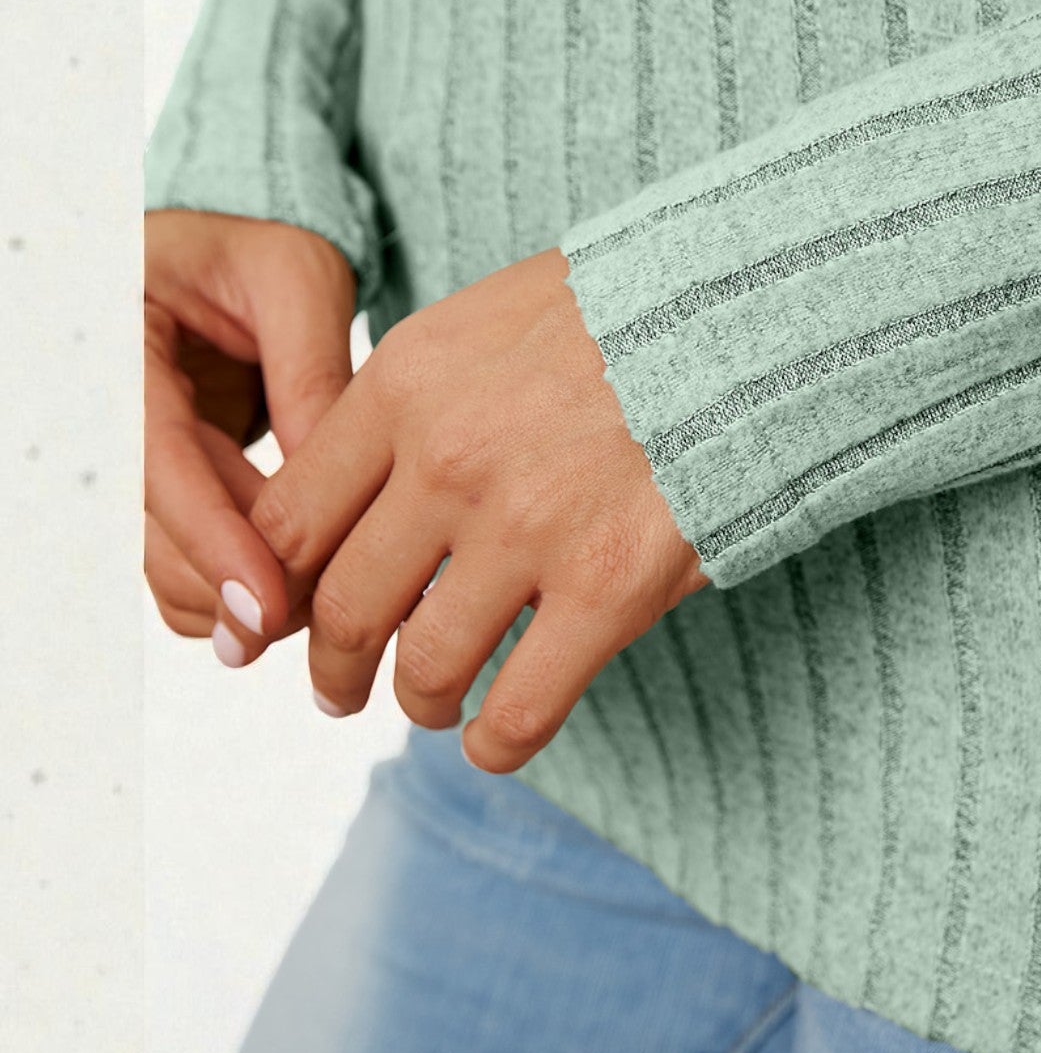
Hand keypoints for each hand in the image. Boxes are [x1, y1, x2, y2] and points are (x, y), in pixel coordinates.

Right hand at [144, 211, 357, 662]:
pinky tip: (296, 589)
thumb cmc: (252, 252)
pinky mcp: (146, 493)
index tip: (269, 605)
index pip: (154, 462)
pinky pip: (177, 565)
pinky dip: (232, 588)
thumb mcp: (296, 279)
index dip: (212, 540)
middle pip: (152, 531)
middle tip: (327, 613)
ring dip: (238, 596)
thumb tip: (335, 485)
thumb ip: (313, 371)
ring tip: (325, 600)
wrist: (218, 257)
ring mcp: (117, 459)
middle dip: (236, 582)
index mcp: (117, 341)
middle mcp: (99, 409)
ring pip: (161, 564)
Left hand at [246, 247, 709, 772]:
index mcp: (405, 388)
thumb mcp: (481, 323)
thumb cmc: (621, 311)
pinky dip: (497, 743)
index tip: (288, 619)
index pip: (290, 521)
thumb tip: (353, 490)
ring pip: (426, 667)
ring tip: (432, 707)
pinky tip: (495, 743)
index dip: (276, 589)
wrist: (751, 309)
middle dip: (333, 669)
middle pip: (346, 607)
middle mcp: (450, 462)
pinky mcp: (610, 586)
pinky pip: (523, 706)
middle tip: (339, 690)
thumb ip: (408, 402)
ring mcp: (529, 528)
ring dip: (419, 703)